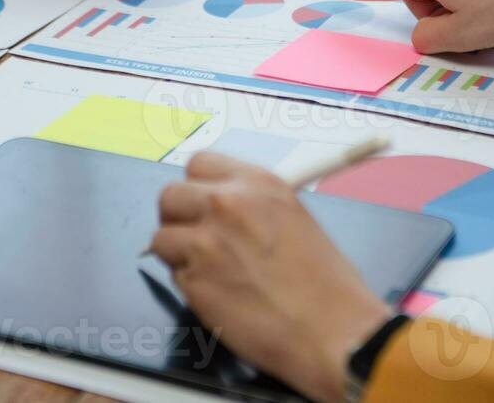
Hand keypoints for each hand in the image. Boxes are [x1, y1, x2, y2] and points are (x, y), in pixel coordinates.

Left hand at [153, 152, 391, 402]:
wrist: (331, 330)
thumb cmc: (325, 283)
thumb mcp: (295, 217)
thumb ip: (253, 205)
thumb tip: (223, 208)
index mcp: (257, 184)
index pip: (199, 164)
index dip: (198, 187)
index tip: (202, 204)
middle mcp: (226, 204)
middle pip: (170, 196)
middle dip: (179, 217)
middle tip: (196, 238)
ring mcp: (205, 242)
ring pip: (162, 237)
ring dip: (179, 254)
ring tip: (211, 272)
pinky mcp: (194, 281)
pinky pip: (174, 275)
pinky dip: (190, 285)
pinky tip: (220, 295)